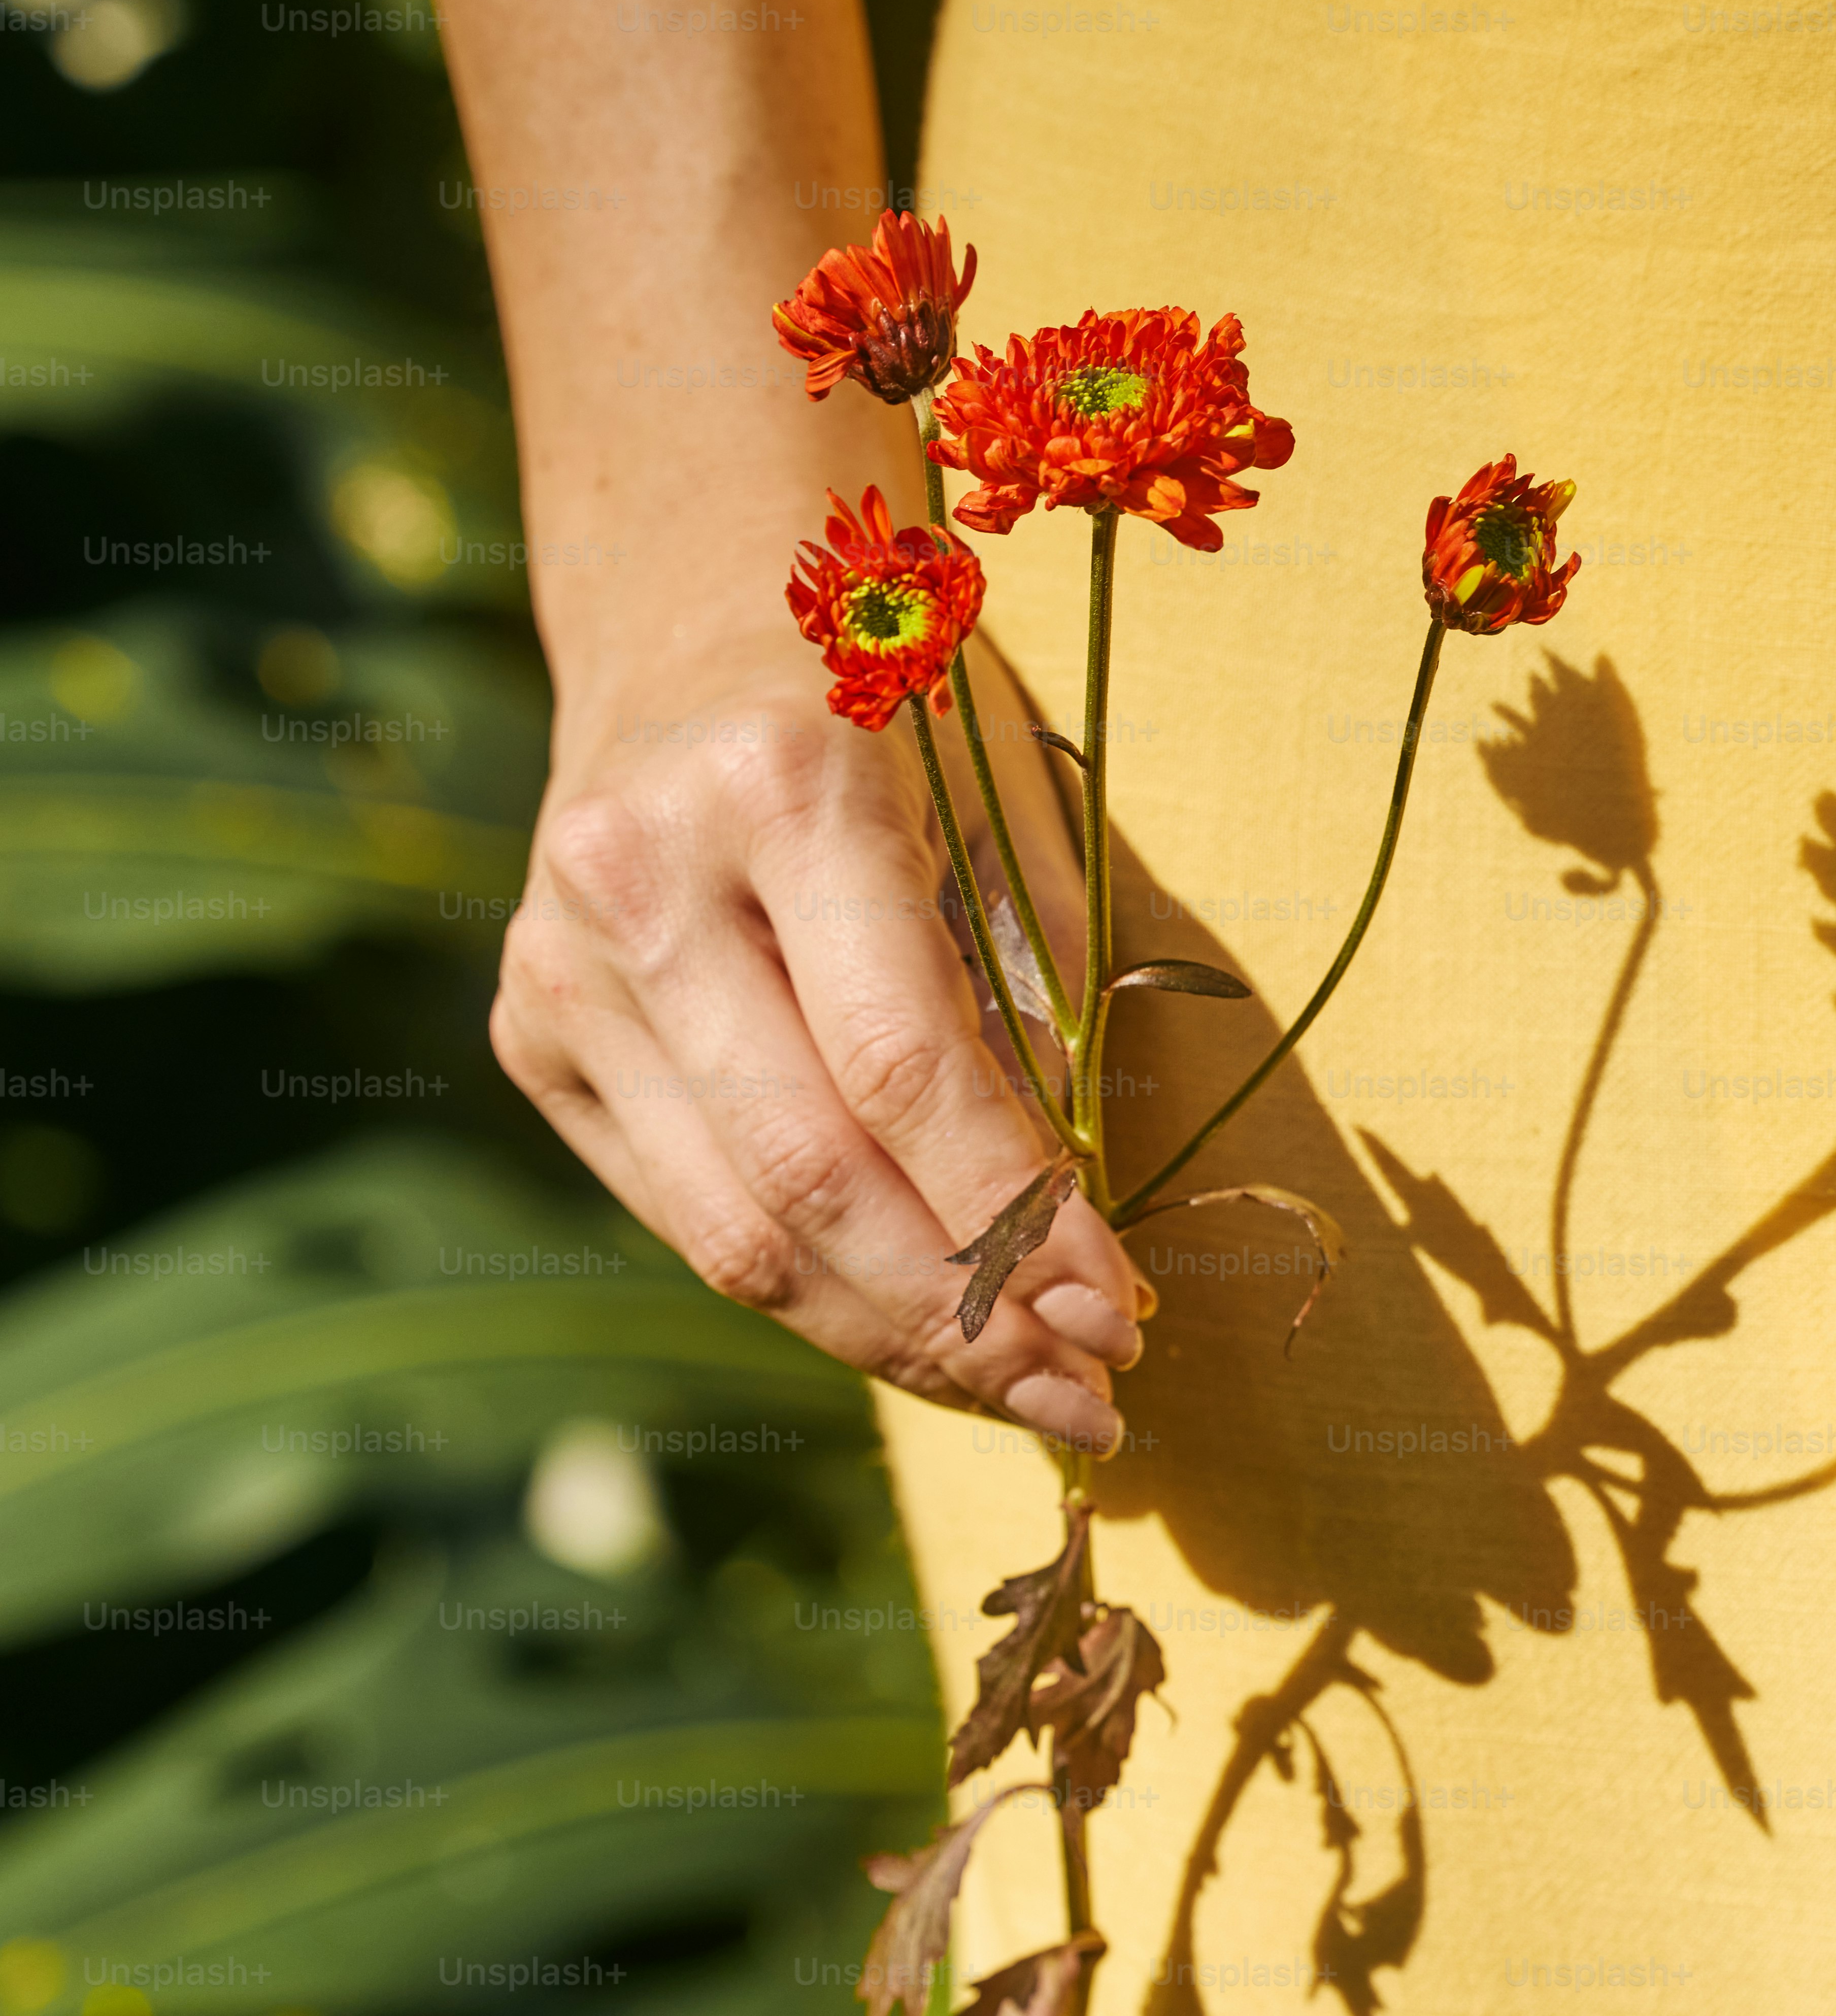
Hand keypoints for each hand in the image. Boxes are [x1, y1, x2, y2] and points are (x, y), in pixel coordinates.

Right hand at [492, 617, 1141, 1454]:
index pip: (902, 1066)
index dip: (1016, 1213)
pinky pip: (687, 1213)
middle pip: (811, 1173)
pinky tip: (921, 1336)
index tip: (1123, 1309)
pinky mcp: (532, 1035)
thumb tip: (1076, 1237)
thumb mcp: (997, 808)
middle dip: (966, 1313)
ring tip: (1026, 1395)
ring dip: (896, 1341)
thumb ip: (1032, 1006)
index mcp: (780, 789)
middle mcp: (641, 879)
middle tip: (1090, 1392)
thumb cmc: (891, 712)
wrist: (695, 621)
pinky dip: (814, 1295)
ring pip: (736, 1231)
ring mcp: (560, 965)